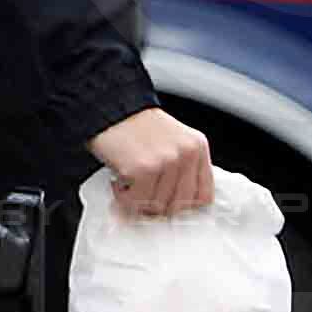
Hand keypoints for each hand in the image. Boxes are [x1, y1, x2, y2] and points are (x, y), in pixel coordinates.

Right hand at [85, 105, 215, 221]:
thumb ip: (183, 168)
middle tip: (142, 194)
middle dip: (158, 205)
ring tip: (129, 183)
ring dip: (138, 200)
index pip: (204, 195)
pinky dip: (123, 197)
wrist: (108, 105)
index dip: (183, 205)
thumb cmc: (134, 124)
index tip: (168, 204)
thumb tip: (179, 203)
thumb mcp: (172, 140)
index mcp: (197, 147)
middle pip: (179, 205)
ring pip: (157, 206)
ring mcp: (166, 162)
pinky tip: (119, 181)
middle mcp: (186, 154)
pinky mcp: (143, 169)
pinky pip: (135, 201)